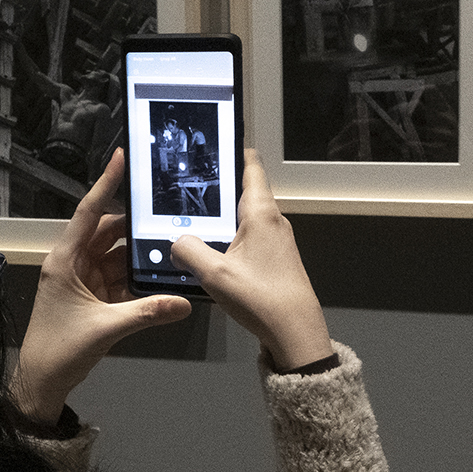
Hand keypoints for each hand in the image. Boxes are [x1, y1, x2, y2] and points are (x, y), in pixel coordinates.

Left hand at [12, 148, 191, 422]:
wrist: (42, 383)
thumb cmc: (59, 350)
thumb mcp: (106, 328)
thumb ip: (146, 312)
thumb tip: (182, 303)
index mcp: (65, 260)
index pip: (87, 213)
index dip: (105, 184)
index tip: (119, 158)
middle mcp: (72, 264)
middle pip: (106, 233)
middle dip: (134, 228)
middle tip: (166, 217)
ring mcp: (82, 280)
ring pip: (115, 257)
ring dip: (137, 257)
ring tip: (169, 248)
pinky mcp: (91, 297)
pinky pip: (117, 278)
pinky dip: (135, 278)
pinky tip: (157, 277)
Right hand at [169, 150, 331, 371]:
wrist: (296, 333)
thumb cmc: (263, 299)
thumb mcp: (214, 274)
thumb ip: (188, 251)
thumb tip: (176, 243)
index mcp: (261, 213)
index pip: (251, 166)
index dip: (233, 149)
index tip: (216, 138)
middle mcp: (273, 221)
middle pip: (244, 191)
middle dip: (218, 187)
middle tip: (189, 184)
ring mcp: (277, 241)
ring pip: (244, 218)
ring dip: (222, 218)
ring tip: (194, 221)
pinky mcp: (276, 260)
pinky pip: (248, 239)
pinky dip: (230, 239)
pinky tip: (213, 255)